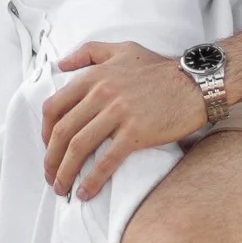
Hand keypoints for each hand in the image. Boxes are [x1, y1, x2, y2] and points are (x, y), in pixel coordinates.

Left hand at [41, 41, 209, 199]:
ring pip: (78, 147)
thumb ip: (89, 52)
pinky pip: (107, 160)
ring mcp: (118, 114)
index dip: (45, 132)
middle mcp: (101, 94)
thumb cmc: (160, 68)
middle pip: (62, 131)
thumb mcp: (122, 50)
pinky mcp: (136, 132)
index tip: (48, 148)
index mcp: (93, 77)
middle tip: (49, 175)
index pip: (54, 107)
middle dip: (50, 158)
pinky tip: (86, 192)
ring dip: (65, 172)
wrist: (196, 82)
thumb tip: (61, 63)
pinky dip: (92, 179)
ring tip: (62, 188)